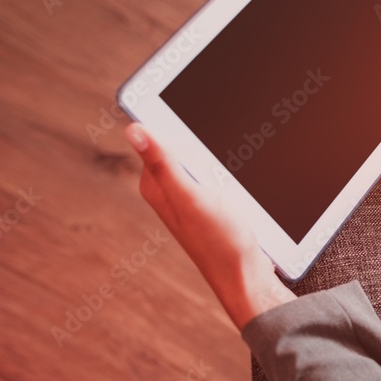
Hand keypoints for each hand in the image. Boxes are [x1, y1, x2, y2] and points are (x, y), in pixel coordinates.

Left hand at [125, 123, 294, 330]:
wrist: (247, 277)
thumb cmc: (219, 242)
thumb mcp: (190, 196)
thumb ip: (163, 163)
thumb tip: (133, 128)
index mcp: (155, 184)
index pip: (156, 135)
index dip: (173, 117)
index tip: (190, 103)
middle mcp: (169, 190)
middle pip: (182, 143)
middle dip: (202, 136)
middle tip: (222, 145)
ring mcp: (191, 196)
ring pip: (204, 157)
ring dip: (220, 152)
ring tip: (233, 164)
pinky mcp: (212, 203)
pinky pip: (218, 172)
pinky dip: (231, 168)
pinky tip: (241, 175)